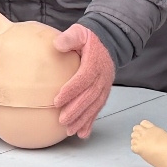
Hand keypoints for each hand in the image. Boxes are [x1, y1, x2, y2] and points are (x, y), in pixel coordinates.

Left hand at [51, 24, 115, 138]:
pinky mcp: (104, 91)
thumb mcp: (80, 32)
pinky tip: (83, 134)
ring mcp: (105, 86)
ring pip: (94, 106)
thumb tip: (57, 44)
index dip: (71, 91)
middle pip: (89, 97)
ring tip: (70, 131)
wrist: (109, 41)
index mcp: (95, 63)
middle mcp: (102, 77)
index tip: (57, 100)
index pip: (83, 79)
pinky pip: (98, 108)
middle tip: (62, 121)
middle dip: (76, 110)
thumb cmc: (90, 38)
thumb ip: (70, 37)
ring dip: (83, 120)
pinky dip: (91, 122)